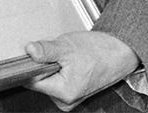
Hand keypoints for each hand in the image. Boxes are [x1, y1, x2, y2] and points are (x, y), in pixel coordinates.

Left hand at [23, 30, 139, 110]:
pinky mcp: (71, 93)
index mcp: (64, 93)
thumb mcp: (67, 47)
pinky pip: (56, 80)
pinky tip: (69, 63)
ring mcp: (69, 98)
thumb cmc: (99, 52)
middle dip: (43, 65)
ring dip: (51, 67)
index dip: (30, 65)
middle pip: (39, 81)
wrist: (118, 52)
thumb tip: (29, 51)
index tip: (35, 54)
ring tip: (66, 58)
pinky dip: (58, 70)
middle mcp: (66, 101)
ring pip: (47, 80)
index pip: (31, 81)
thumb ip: (46, 50)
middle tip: (57, 54)